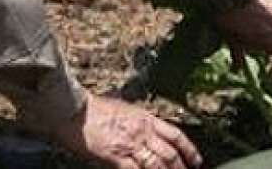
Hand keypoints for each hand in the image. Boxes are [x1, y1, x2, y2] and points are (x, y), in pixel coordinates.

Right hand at [46, 93, 201, 168]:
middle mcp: (143, 132)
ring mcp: (130, 144)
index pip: (176, 135)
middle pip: (169, 153)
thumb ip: (141, 122)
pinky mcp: (116, 156)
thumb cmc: (96, 109)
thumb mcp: (127, 110)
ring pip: (157, 165)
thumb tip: (150, 132)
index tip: (196, 160)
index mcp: (147, 119)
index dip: (189, 149)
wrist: (76, 110)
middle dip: (181, 167)